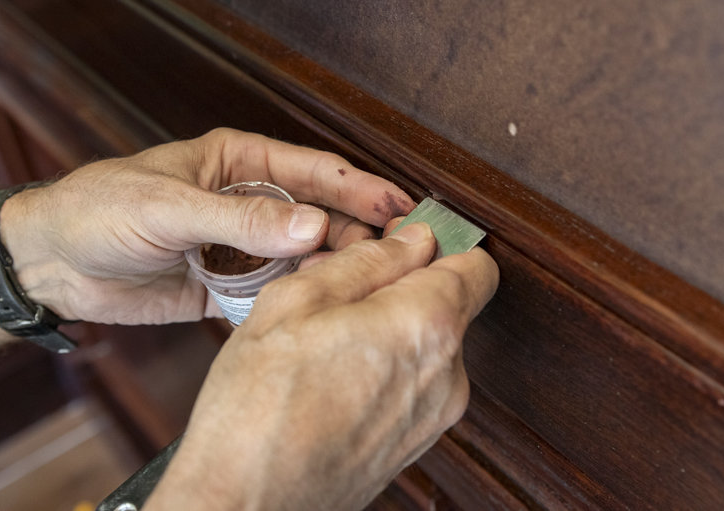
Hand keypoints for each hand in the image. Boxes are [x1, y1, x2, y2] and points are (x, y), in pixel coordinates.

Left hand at [0, 128, 414, 324]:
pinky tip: (326, 310)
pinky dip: (300, 301)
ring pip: (305, 257)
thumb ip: (242, 219)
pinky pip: (277, 293)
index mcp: (239, 163)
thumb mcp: (169, 206)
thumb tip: (313, 226)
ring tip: (374, 285)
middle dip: (360, 233)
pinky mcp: (230, 287)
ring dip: (336, 269)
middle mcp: (250, 203)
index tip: (400, 207)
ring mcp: (243, 247)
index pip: (314, 171)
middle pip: (321, 215)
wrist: (50, 264)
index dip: (360, 188)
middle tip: (401, 254)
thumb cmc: (98, 211)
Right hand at [147, 223, 499, 510]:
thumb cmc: (259, 407)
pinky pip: (415, 384)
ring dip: (391, 329)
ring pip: (428, 345)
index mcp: (425, 327)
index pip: (476, 265)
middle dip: (405, 286)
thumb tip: (412, 240)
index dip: (440, 244)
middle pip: (450, 305)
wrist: (247, 504)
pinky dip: (386, 368)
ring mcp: (435, 416)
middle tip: (342, 291)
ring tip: (328, 340)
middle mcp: (447, 375)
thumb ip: (367, 261)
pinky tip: (334, 375)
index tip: (403, 240)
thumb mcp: (297, 302)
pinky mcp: (416, 444)